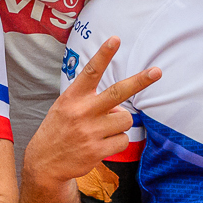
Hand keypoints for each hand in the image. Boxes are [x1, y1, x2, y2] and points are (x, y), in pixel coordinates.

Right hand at [23, 38, 158, 186]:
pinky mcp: (97, 151)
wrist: (44, 162)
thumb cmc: (60, 129)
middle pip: (118, 92)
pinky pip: (123, 140)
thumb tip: (120, 104)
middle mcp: (82, 112)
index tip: (116, 39)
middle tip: (157, 71)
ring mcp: (90, 132)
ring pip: (126, 119)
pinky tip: (101, 145)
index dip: (104, 55)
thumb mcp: (65, 106)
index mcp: (73, 97)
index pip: (91, 72)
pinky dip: (116, 142)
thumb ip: (89, 100)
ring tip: (102, 130)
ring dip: (119, 124)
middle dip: (140, 81)